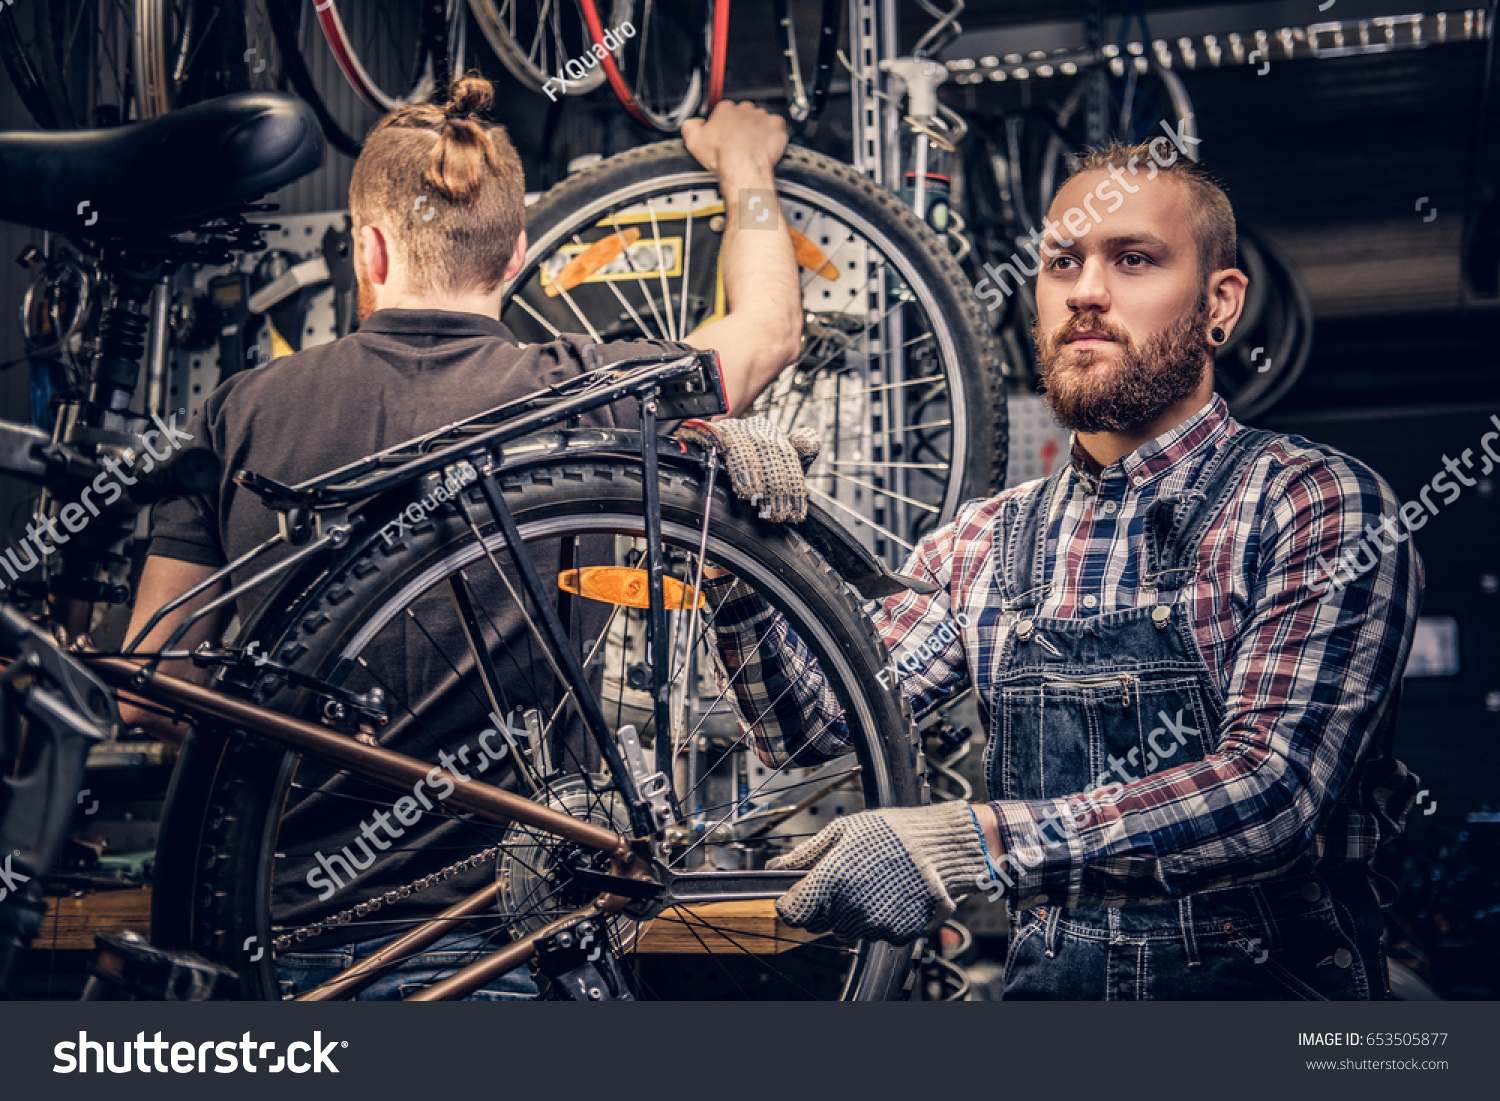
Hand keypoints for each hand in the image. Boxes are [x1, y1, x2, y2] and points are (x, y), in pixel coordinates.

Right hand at [681, 100, 786, 175]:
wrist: (744, 167)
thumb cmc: (723, 155)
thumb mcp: (693, 140)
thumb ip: (690, 126)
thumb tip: (693, 123)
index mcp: (725, 109)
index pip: (724, 110)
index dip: (723, 123)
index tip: (723, 133)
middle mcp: (744, 109)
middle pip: (743, 113)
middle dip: (741, 125)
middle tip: (738, 142)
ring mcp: (761, 117)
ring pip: (760, 120)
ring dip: (757, 130)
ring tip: (751, 146)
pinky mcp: (776, 125)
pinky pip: (776, 126)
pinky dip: (773, 134)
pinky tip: (765, 145)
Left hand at [767, 800, 988, 944]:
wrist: (940, 846)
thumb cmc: (891, 832)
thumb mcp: (841, 831)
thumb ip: (805, 855)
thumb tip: (775, 867)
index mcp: (831, 881)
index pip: (792, 913)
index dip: (791, 903)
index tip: (797, 894)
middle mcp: (850, 909)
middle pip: (818, 923)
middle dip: (822, 906)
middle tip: (843, 879)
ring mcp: (876, 925)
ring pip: (847, 929)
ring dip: (852, 912)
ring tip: (872, 882)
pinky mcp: (898, 934)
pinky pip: (876, 933)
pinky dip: (879, 918)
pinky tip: (890, 893)